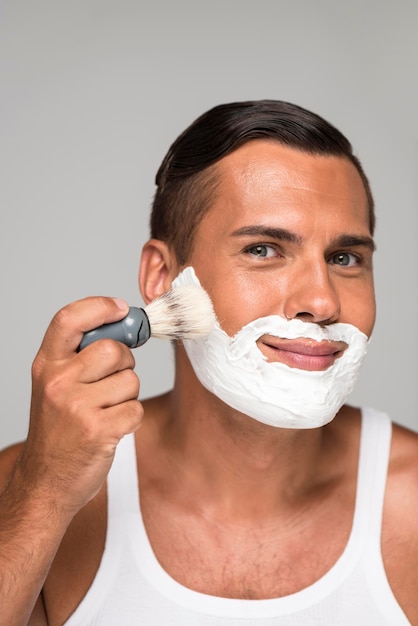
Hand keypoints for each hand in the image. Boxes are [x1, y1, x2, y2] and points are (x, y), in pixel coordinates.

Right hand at [21, 296, 142, 514]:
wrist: (46, 481)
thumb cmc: (58, 431)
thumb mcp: (54, 386)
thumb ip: (80, 357)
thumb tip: (124, 326)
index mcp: (46, 366)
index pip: (69, 320)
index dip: (99, 307)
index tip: (120, 308)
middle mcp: (58, 382)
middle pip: (114, 350)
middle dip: (124, 365)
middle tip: (111, 383)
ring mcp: (77, 407)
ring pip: (130, 381)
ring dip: (127, 396)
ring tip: (105, 411)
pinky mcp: (98, 430)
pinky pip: (136, 409)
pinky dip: (131, 419)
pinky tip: (111, 429)